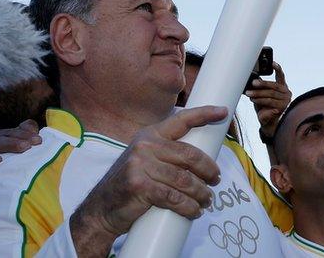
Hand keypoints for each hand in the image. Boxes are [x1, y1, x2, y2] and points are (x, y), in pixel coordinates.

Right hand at [0, 120, 41, 176]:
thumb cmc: (8, 176)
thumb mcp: (20, 158)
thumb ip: (25, 139)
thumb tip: (30, 124)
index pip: (8, 132)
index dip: (24, 133)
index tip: (39, 140)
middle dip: (17, 139)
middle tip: (31, 145)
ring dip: (6, 145)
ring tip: (22, 148)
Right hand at [70, 106, 226, 249]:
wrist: (100, 209)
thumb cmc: (130, 184)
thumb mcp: (145, 159)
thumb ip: (167, 153)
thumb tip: (201, 157)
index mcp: (149, 135)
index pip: (181, 120)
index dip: (204, 114)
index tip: (223, 112)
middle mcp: (145, 146)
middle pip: (190, 155)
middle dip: (209, 169)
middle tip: (216, 180)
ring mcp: (140, 165)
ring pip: (185, 179)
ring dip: (201, 193)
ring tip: (207, 200)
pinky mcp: (140, 186)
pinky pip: (174, 197)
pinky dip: (189, 207)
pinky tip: (194, 211)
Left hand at [245, 62, 290, 138]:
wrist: (268, 122)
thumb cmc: (265, 107)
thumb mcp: (262, 95)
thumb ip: (261, 88)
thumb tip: (254, 79)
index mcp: (282, 87)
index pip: (281, 76)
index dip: (277, 69)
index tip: (272, 62)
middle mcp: (286, 93)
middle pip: (273, 86)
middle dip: (262, 84)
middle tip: (253, 83)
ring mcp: (285, 101)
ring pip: (270, 95)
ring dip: (258, 94)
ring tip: (249, 94)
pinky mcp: (282, 108)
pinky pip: (269, 103)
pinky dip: (260, 101)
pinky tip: (254, 100)